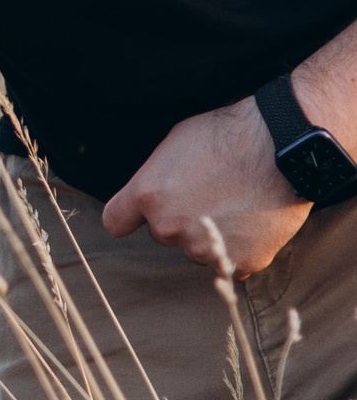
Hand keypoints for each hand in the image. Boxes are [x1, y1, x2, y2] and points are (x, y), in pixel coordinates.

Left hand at [100, 98, 308, 275]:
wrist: (284, 145)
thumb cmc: (230, 134)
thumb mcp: (175, 144)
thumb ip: (155, 177)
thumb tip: (149, 195)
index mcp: (148, 195)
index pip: (115, 223)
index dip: (131, 217)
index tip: (140, 214)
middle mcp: (169, 227)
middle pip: (165, 232)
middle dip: (181, 218)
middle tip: (212, 192)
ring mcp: (204, 249)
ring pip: (198, 250)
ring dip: (211, 236)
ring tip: (238, 203)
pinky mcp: (240, 263)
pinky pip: (232, 264)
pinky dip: (241, 249)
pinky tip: (254, 224)